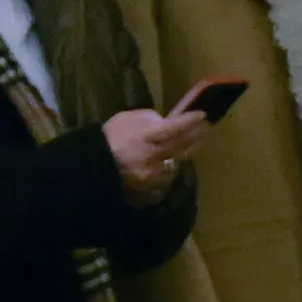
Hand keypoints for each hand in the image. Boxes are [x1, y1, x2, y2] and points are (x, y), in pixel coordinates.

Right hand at [98, 101, 212, 197]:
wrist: (95, 167)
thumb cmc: (110, 138)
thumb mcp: (125, 119)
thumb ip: (147, 118)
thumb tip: (164, 121)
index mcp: (144, 137)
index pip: (173, 128)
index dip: (189, 121)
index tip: (202, 115)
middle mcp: (152, 156)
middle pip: (181, 145)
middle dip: (196, 135)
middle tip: (206, 128)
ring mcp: (153, 173)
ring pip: (178, 161)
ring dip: (186, 151)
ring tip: (193, 142)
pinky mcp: (152, 186)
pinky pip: (168, 174)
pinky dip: (172, 166)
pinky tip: (173, 160)